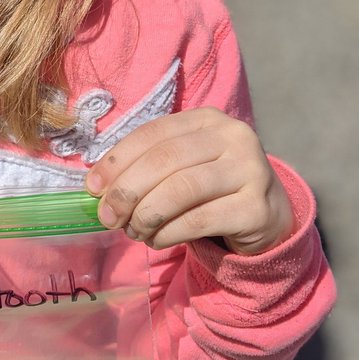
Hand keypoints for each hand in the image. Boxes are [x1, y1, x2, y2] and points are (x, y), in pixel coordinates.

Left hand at [85, 108, 293, 255]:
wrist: (266, 216)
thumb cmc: (210, 189)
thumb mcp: (181, 167)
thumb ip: (145, 168)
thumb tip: (96, 187)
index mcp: (207, 119)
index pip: (153, 133)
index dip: (117, 160)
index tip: (92, 188)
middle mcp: (233, 136)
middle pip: (165, 160)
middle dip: (127, 191)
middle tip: (109, 217)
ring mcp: (250, 170)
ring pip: (181, 190)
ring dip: (146, 214)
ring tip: (133, 231)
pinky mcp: (256, 208)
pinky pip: (198, 220)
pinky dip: (168, 233)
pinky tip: (156, 240)